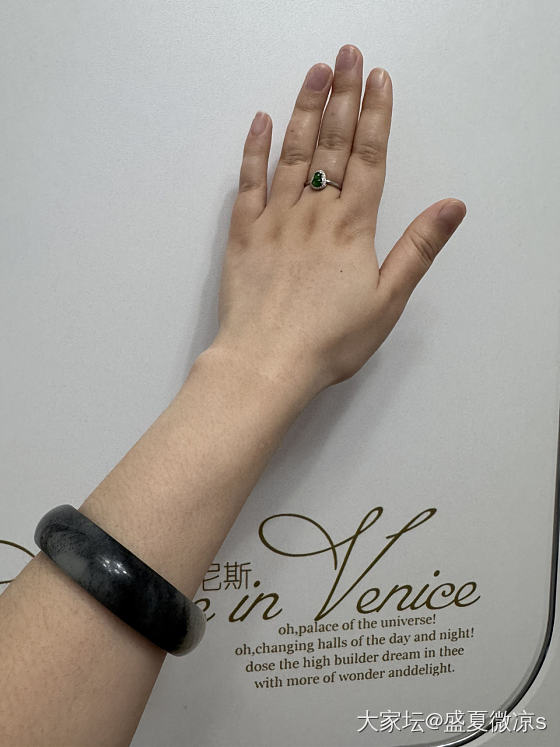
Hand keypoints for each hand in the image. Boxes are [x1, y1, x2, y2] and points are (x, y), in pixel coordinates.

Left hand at [211, 44, 465, 396]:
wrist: (267, 362)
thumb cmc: (330, 339)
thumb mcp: (388, 300)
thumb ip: (418, 248)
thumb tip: (451, 205)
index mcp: (351, 227)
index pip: (368, 157)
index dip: (375, 115)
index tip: (379, 79)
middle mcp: (314, 212)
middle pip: (332, 144)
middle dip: (343, 96)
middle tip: (348, 53)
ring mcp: (275, 219)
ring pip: (293, 153)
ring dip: (305, 109)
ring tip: (315, 71)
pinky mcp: (244, 234)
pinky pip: (248, 182)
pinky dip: (255, 149)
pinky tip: (262, 121)